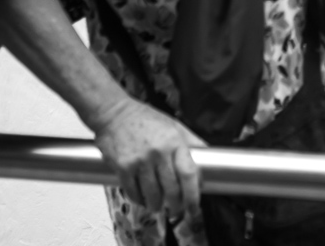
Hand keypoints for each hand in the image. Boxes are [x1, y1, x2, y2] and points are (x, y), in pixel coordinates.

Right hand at [92, 97, 205, 220]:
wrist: (114, 113)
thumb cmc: (146, 119)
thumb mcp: (175, 125)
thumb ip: (192, 142)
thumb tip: (209, 158)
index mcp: (174, 142)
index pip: (189, 174)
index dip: (193, 195)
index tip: (195, 207)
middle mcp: (158, 153)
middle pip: (172, 189)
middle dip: (176, 206)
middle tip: (177, 211)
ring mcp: (140, 161)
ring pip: (153, 195)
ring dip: (157, 206)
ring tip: (159, 207)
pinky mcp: (122, 167)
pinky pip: (134, 192)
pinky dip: (140, 200)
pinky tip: (143, 200)